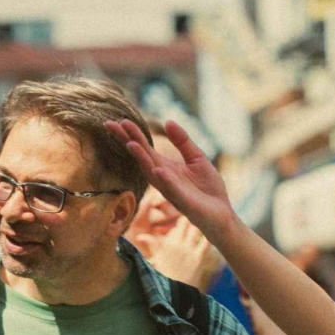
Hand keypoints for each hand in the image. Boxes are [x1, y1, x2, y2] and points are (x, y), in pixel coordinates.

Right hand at [106, 118, 235, 238]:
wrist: (223, 214)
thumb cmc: (208, 188)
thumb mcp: (197, 158)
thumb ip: (182, 141)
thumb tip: (168, 121)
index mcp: (166, 168)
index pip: (146, 149)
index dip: (133, 135)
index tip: (120, 121)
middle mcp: (163, 179)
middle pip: (142, 158)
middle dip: (128, 142)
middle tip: (111, 126)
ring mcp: (172, 191)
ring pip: (153, 174)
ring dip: (142, 160)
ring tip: (131, 144)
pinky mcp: (185, 203)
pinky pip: (173, 190)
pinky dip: (165, 180)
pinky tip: (158, 169)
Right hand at [136, 216, 225, 291]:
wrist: (171, 294)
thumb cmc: (160, 277)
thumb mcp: (154, 260)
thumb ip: (151, 245)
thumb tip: (141, 237)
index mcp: (168, 243)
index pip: (181, 223)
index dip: (185, 222)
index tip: (188, 224)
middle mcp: (179, 244)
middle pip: (191, 223)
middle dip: (194, 221)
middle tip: (199, 223)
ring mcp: (190, 251)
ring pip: (199, 230)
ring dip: (202, 228)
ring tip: (205, 227)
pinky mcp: (199, 259)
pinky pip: (206, 242)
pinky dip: (208, 237)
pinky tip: (212, 237)